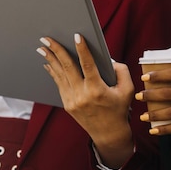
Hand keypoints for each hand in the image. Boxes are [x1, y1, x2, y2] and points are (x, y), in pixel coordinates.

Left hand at [37, 34, 134, 167]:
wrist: (108, 133)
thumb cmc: (119, 109)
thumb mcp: (127, 90)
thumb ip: (121, 71)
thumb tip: (108, 59)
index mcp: (97, 90)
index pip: (88, 65)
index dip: (82, 49)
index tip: (76, 36)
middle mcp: (82, 95)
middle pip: (67, 68)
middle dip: (56, 51)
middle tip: (47, 39)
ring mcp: (72, 101)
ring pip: (60, 75)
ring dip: (50, 60)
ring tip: (42, 48)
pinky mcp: (67, 105)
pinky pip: (59, 84)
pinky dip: (54, 72)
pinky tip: (49, 63)